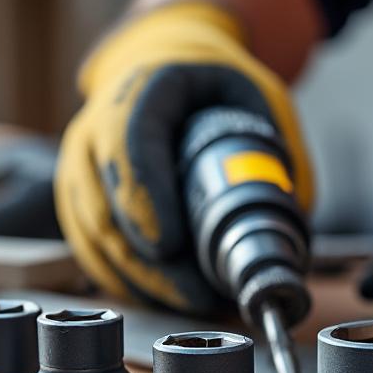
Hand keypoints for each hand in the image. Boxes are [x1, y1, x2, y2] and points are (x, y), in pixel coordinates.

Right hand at [55, 1, 312, 312]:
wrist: (162, 71)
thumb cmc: (207, 90)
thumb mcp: (252, 95)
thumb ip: (274, 146)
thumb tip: (294, 215)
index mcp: (141, 92)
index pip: (127, 142)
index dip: (144, 197)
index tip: (169, 244)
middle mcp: (95, 131)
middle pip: (103, 206)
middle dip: (148, 263)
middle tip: (197, 292)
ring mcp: (80, 171)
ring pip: (93, 238)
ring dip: (141, 280)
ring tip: (193, 300)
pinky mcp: (78, 205)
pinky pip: (92, 254)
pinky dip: (127, 284)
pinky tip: (167, 299)